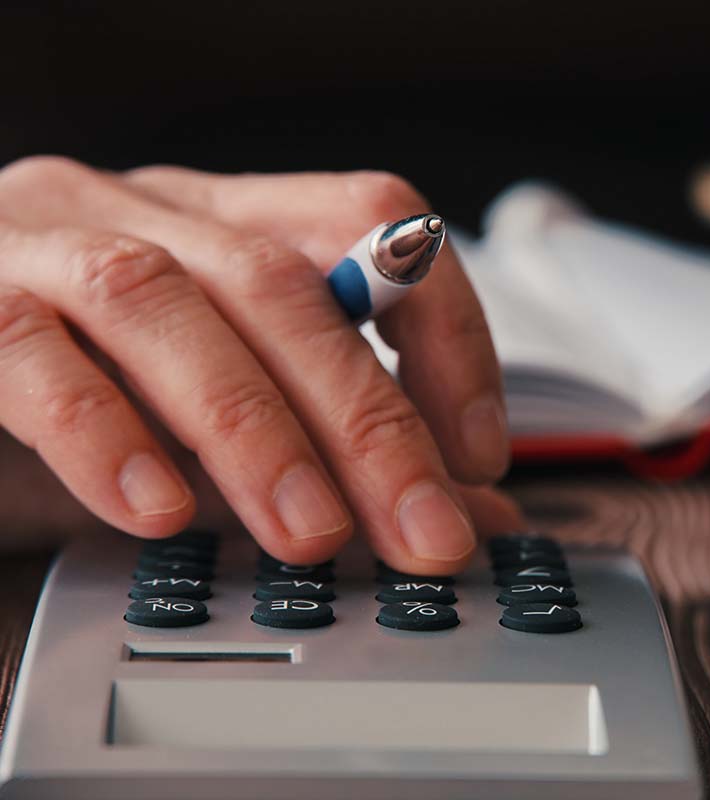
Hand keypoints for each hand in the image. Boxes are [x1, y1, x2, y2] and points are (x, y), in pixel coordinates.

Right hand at [0, 159, 521, 569]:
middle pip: (284, 285)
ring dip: (254, 430)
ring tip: (310, 532)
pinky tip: (159, 510)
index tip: (478, 450)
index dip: (445, 328)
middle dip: (369, 421)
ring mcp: (44, 242)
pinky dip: (102, 433)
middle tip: (422, 529)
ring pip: (166, 303)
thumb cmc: (86, 388)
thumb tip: (476, 514)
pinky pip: (31, 353)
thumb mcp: (229, 424)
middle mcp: (148, 211)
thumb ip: (341, 459)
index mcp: (231, 222)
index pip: (373, 220)